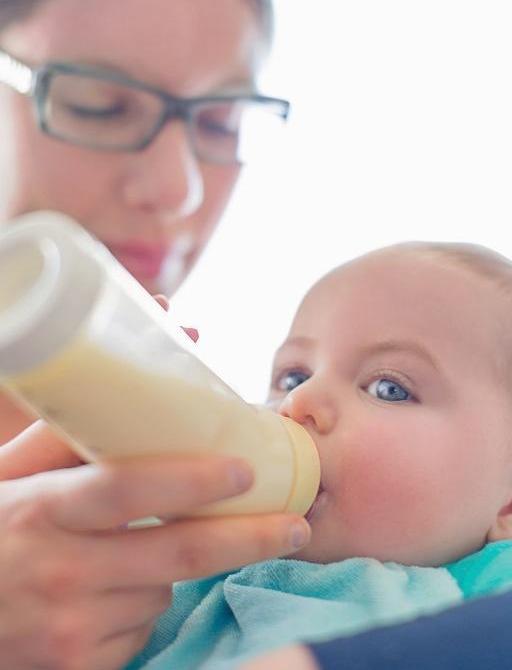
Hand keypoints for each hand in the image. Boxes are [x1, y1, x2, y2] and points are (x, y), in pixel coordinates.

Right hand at [0, 422, 310, 669]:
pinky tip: (109, 591)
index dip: (192, 479)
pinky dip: (145, 603)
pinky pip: (143, 627)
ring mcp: (72, 627)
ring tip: (131, 551)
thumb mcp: (9, 479)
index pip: (129, 488)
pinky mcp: (80, 666)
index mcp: (43, 510)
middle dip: (249, 538)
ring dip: (173, 567)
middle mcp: (62, 571)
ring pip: (164, 590)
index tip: (247, 469)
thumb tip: (122, 396)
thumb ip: (60, 440)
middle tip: (295, 526)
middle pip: (177, 551)